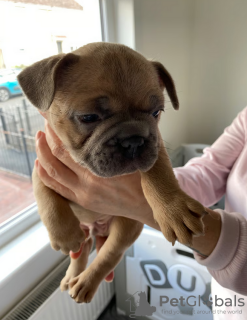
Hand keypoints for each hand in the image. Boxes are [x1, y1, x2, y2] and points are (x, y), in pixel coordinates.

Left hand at [35, 121, 151, 220]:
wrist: (148, 207)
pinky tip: (39, 163)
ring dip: (42, 154)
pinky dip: (44, 175)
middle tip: (46, 121)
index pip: (69, 145)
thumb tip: (129, 110)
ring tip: (38, 138)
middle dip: (48, 136)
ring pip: (52, 172)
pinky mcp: (83, 201)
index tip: (53, 113)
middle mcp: (88, 182)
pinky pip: (56, 189)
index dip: (57, 129)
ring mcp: (83, 193)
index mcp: (101, 168)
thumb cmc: (147, 179)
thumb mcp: (144, 152)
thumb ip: (134, 132)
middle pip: (57, 156)